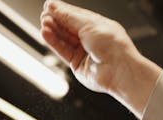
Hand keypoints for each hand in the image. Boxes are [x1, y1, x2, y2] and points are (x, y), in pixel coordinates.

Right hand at [40, 0, 161, 117]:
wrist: (119, 70)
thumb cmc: (114, 46)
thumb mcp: (89, 24)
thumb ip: (69, 17)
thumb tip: (54, 6)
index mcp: (99, 26)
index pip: (76, 15)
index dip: (62, 10)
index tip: (49, 5)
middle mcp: (92, 39)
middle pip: (68, 27)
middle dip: (56, 20)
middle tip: (44, 14)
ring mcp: (84, 52)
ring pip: (64, 39)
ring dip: (53, 30)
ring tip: (44, 23)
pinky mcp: (77, 64)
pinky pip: (63, 51)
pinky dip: (53, 42)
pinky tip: (46, 33)